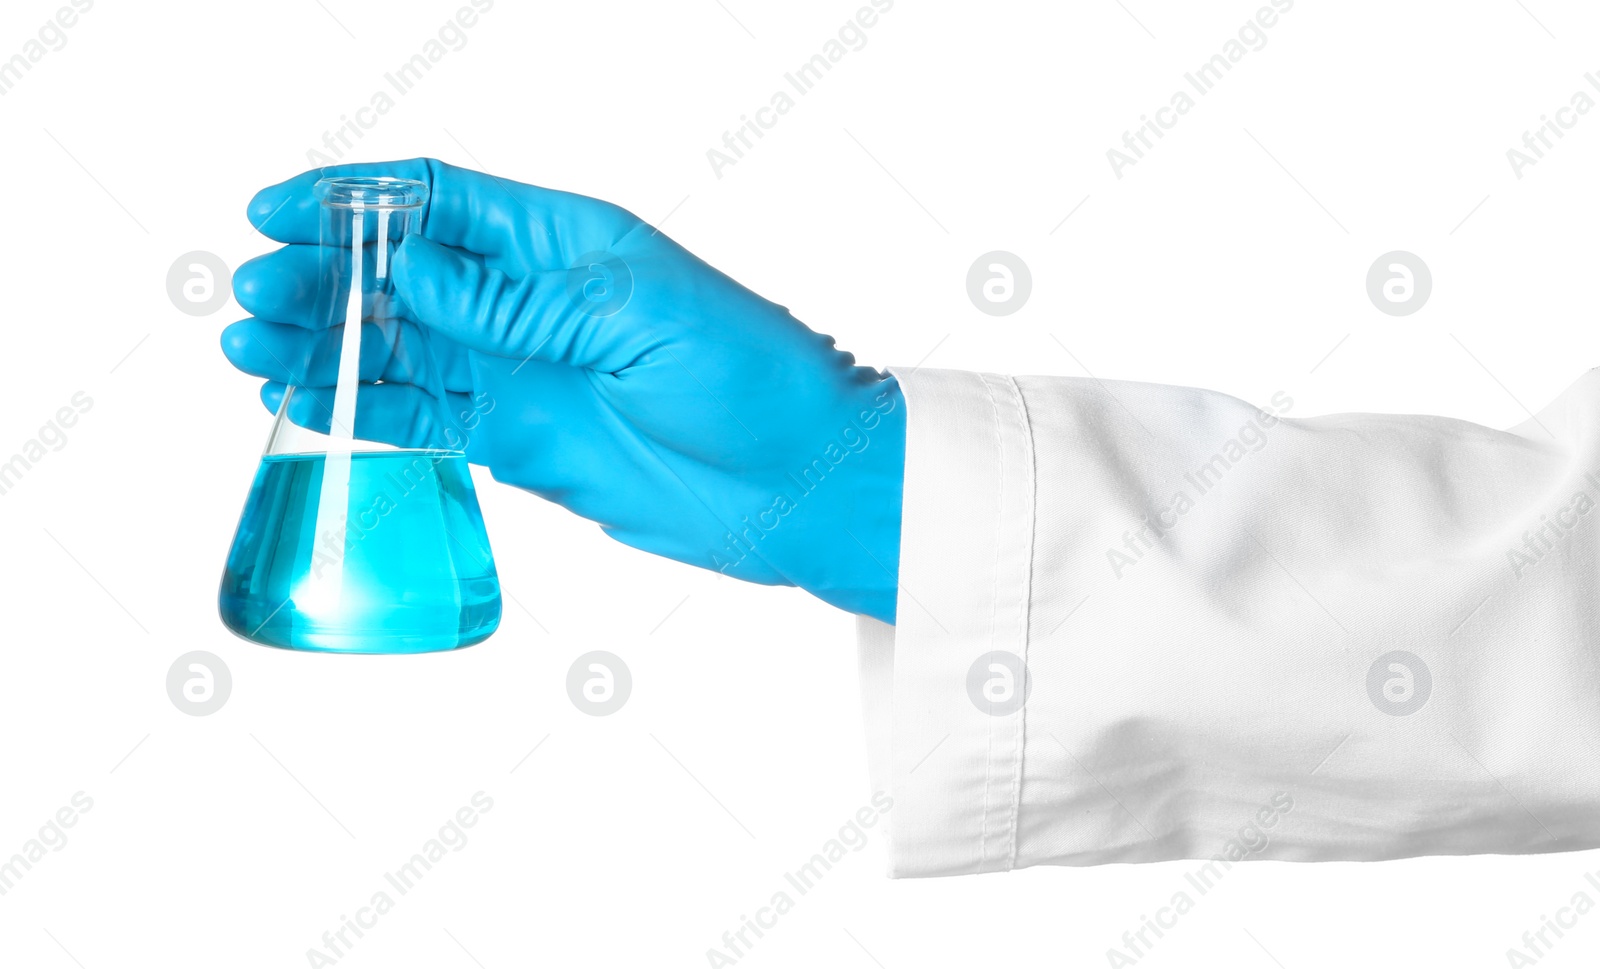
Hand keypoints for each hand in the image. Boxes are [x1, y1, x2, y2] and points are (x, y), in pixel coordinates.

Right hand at [223, 159, 904, 622]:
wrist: (802, 486)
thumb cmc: (753, 382)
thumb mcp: (635, 320)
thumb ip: (517, 303)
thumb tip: (411, 268)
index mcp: (564, 242)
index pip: (438, 202)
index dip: (352, 200)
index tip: (278, 212)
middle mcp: (531, 301)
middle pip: (400, 275)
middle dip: (320, 279)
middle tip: (253, 297)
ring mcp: (520, 372)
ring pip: (399, 349)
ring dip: (325, 348)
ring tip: (251, 353)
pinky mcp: (518, 441)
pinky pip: (424, 419)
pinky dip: (362, 412)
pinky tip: (304, 405)